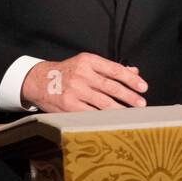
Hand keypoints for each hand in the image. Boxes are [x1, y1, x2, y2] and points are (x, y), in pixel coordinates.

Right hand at [21, 53, 147, 111]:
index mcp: (88, 61)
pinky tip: (114, 120)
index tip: (143, 87)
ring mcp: (75, 91)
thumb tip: (134, 71)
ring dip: (121, 109)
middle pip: (111, 87)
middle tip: (142, 103)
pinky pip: (91, 113)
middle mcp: (82, 74)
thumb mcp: (86, 64)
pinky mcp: (69, 106)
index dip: (131, 79)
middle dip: (129, 96)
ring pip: (103, 102)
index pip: (115, 70)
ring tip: (132, 113)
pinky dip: (105, 117)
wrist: (38, 81)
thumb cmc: (66, 73)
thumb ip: (109, 68)